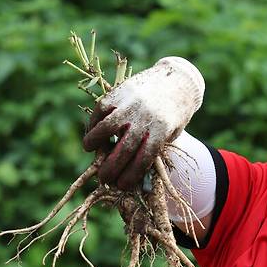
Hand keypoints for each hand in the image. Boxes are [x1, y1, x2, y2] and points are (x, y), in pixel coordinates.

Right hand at [83, 57, 204, 189]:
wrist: (177, 81)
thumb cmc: (174, 113)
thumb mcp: (171, 133)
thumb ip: (154, 147)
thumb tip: (133, 170)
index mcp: (161, 131)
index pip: (144, 159)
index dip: (131, 175)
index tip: (121, 185)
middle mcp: (145, 118)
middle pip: (124, 149)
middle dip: (111, 167)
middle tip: (103, 178)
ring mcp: (131, 105)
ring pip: (107, 127)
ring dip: (94, 141)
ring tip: (89, 149)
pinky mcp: (119, 93)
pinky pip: (101, 110)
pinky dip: (93, 122)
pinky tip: (92, 131)